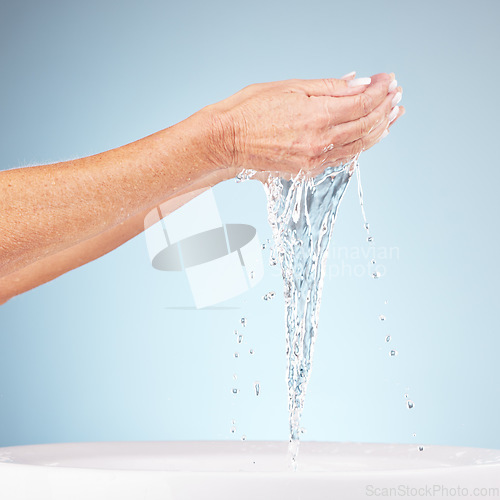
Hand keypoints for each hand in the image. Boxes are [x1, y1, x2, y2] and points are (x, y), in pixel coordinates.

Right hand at [208, 73, 403, 175]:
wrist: (226, 140)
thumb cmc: (250, 110)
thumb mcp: (290, 87)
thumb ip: (329, 88)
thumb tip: (359, 83)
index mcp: (317, 117)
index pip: (363, 103)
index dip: (380, 91)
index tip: (388, 80)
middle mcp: (320, 142)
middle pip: (366, 125)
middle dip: (385, 108)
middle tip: (396, 95)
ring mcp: (314, 159)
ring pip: (359, 145)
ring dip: (379, 129)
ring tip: (392, 115)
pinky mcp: (307, 169)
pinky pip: (343, 158)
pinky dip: (360, 146)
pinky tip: (369, 137)